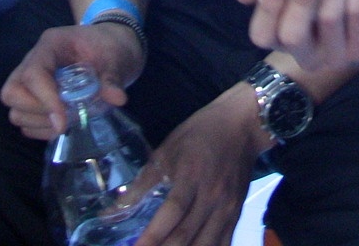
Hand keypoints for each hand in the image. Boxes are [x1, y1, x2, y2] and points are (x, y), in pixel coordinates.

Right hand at [1, 23, 147, 139]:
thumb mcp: (118, 58)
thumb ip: (113, 77)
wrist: (113, 44)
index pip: (33, 73)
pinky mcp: (34, 95)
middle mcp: (35, 60)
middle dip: (36, 111)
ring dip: (37, 122)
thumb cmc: (112, 46)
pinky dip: (38, 128)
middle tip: (63, 118)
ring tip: (64, 123)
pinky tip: (60, 125)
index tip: (63, 121)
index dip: (45, 99)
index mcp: (52, 45)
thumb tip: (117, 98)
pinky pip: (23, 118)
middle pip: (12, 92)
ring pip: (14, 108)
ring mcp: (32, 79)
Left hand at [130, 91, 267, 245]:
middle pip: (186, 234)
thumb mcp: (167, 150)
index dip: (153, 235)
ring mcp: (227, 208)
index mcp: (191, 176)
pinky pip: (224, 242)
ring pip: (206, 244)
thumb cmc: (201, 133)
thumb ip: (143, 182)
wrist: (243, 125)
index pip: (172, 212)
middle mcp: (211, 196)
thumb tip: (115, 208)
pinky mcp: (237, 214)